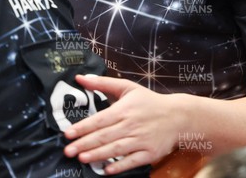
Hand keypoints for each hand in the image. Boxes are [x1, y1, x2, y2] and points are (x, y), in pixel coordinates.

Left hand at [63, 74, 180, 173]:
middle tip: (68, 151)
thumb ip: (102, 83)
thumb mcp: (127, 87)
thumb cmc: (148, 101)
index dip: (83, 127)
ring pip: (116, 149)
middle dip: (85, 144)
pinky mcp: (149, 153)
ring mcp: (140, 140)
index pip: (100, 119)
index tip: (68, 133)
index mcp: (124, 109)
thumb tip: (79, 78)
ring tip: (81, 158)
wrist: (177, 116)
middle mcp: (131, 125)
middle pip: (105, 136)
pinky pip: (132, 161)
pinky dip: (119, 166)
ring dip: (98, 155)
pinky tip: (106, 170)